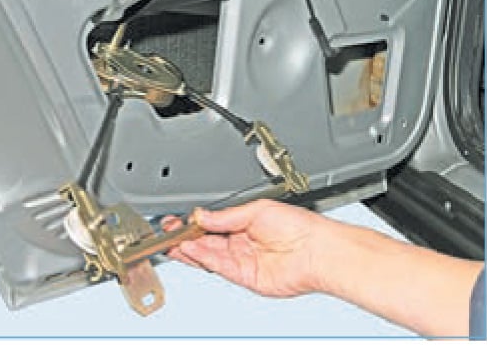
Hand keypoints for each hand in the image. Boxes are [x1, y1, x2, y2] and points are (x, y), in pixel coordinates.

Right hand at [162, 199, 326, 297]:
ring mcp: (242, 260)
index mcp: (245, 223)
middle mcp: (242, 242)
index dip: (194, 223)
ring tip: (173, 240)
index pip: (212, 224)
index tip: (178, 220)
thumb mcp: (257, 210)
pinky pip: (218, 266)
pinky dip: (202, 258)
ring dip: (189, 248)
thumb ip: (226, 217)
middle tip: (168, 231)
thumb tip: (202, 216)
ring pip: (208, 255)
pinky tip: (190, 248)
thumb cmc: (299, 226)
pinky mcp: (244, 276)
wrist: (317, 251)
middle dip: (186, 236)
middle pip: (206, 241)